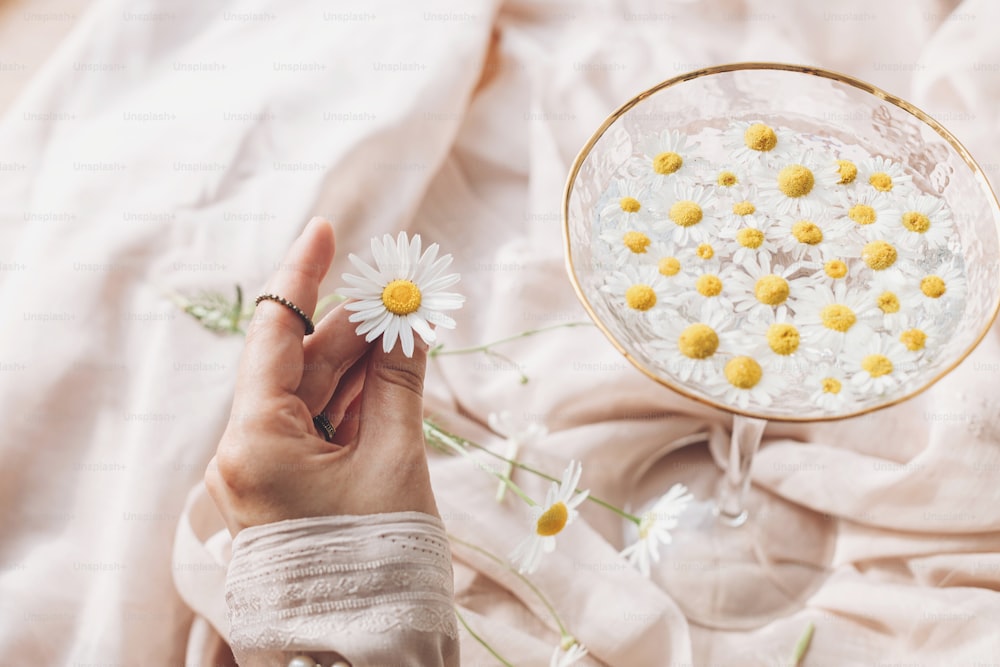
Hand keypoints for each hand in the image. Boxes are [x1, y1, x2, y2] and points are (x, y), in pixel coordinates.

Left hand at [205, 217, 439, 535]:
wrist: (362, 655)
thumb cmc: (377, 561)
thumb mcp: (394, 459)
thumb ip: (399, 381)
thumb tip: (410, 321)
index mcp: (252, 444)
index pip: (274, 335)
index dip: (303, 277)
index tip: (327, 229)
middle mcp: (243, 456)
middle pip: (300, 366)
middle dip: (354, 329)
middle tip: (405, 296)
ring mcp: (263, 475)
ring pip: (313, 398)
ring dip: (360, 365)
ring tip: (408, 332)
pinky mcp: (285, 492)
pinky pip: (318, 431)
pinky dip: (354, 404)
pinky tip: (391, 377)